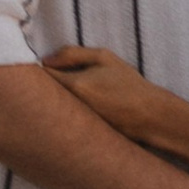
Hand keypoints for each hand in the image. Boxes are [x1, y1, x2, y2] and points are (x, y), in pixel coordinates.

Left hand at [43, 46, 165, 142]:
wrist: (148, 115)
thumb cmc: (128, 83)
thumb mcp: (104, 58)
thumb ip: (72, 54)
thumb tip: (45, 59)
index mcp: (74, 85)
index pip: (42, 76)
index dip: (40, 68)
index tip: (46, 65)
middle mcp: (70, 107)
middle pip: (41, 96)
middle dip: (42, 87)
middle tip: (53, 79)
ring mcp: (73, 123)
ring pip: (50, 109)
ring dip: (53, 100)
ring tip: (72, 95)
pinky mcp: (77, 134)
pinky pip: (61, 120)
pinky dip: (63, 114)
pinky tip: (80, 109)